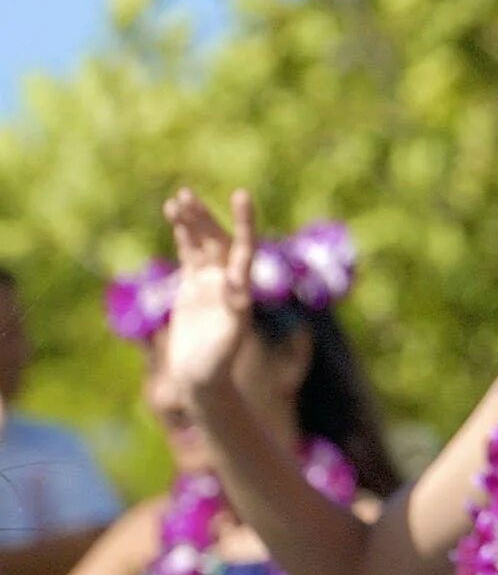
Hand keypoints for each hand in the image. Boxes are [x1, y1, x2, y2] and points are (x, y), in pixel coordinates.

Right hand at [163, 188, 256, 396]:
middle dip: (203, 219)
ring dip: (192, 222)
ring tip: (179, 198)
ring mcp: (210, 283)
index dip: (244, 222)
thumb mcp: (225, 342)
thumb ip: (232, 315)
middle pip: (217, 241)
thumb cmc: (215, 366)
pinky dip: (183, 237)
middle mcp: (229, 282)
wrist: (202, 380)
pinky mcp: (192, 288)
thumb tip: (238, 291)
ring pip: (201, 245)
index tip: (242, 195)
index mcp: (241, 290)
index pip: (244, 248)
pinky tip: (175, 215)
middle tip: (186, 195)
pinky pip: (189, 256)